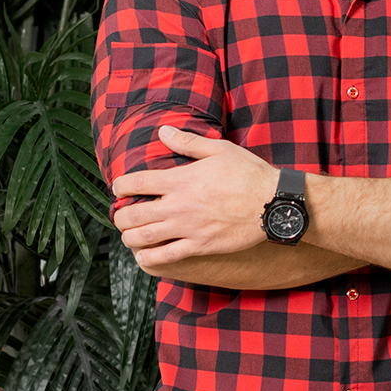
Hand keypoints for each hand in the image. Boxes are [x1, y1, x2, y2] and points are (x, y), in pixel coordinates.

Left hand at [111, 126, 277, 268]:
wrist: (273, 203)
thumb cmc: (249, 174)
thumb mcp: (219, 150)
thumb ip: (188, 142)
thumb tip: (163, 132)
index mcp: (180, 180)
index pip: (137, 183)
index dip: (120, 186)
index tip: (118, 188)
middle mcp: (179, 205)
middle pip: (133, 214)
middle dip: (120, 216)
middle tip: (120, 215)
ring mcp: (188, 228)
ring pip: (144, 238)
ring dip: (129, 237)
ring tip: (128, 235)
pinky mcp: (200, 246)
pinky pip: (166, 257)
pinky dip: (149, 259)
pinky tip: (143, 257)